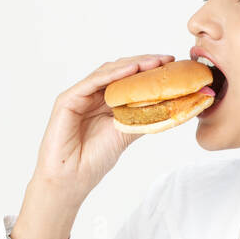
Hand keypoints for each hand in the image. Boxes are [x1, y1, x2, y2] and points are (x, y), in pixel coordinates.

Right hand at [30, 52, 176, 204]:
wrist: (71, 178)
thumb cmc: (94, 160)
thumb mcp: (126, 135)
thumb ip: (141, 118)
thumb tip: (168, 107)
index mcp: (105, 103)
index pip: (128, 80)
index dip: (149, 72)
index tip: (171, 66)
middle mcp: (92, 96)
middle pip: (119, 71)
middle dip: (144, 64)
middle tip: (166, 60)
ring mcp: (80, 96)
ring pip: (108, 73)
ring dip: (132, 65)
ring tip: (154, 62)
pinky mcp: (68, 99)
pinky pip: (93, 82)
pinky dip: (113, 74)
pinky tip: (132, 69)